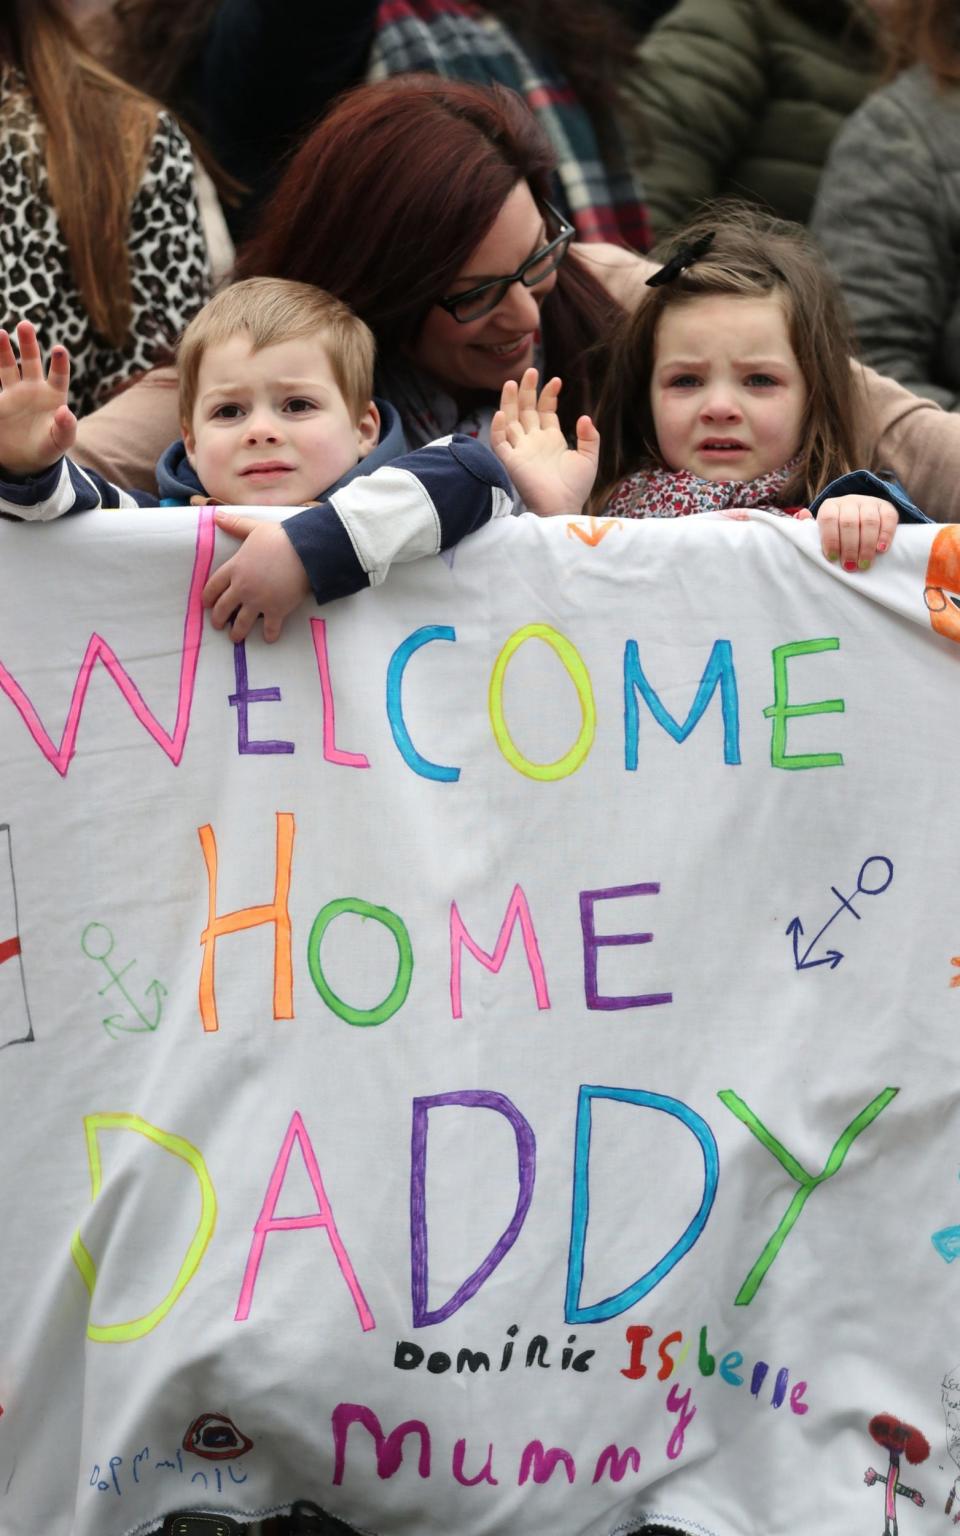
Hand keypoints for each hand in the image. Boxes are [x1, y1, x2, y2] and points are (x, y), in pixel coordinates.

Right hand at [0, 320, 75, 476]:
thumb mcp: (60, 442)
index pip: (58, 375)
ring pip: (8, 366)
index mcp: (53, 396)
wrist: (25, 460)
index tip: (59, 349)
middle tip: (25, 325)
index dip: (59, 362)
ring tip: (0, 333)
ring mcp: (14, 393)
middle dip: (28, 343)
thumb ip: (65, 428)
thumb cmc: (48, 448)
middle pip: (31, 361)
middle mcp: (33, 388)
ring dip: (3, 350)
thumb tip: (65, 411)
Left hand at [202, 513, 310, 642]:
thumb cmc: (279, 537)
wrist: (304, 551)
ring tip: (235, 638)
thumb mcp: (254, 529)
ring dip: (237, 633)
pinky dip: (269, 635)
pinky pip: (270, 628)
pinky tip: (269, 638)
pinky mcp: (276, 610)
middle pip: (223, 608)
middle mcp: (242, 588)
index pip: (213, 586)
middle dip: (218, 619)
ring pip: (241, 623)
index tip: (207, 604)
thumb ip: (235, 526)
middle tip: (218, 625)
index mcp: (235, 568)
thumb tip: (216, 515)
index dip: (208, 597)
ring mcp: (258, 601)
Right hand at [491, 367, 598, 516]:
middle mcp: (533, 441)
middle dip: (527, 391)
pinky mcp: (511, 462)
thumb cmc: (576, 488)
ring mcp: (521, 450)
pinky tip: (503, 413)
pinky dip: (498, 428)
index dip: (549, 395)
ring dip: (509, 402)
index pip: (545, 410)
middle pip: (525, 410)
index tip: (557, 380)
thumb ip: (589, 437)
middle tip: (530, 371)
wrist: (564, 507)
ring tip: (512, 382)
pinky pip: (499, 443)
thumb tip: (584, 417)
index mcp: (550, 439)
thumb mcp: (589, 458)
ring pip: (510, 421)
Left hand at [796, 495, 897, 569]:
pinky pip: (888, 519)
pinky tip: (881, 550)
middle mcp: (849, 501)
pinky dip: (885, 535)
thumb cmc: (837, 528)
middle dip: (849, 547)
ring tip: (864, 564)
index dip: (830, 539)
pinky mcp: (887, 507)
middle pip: (849, 522)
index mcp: (830, 506)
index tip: (832, 558)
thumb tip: (801, 516)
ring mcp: (869, 503)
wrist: (861, 512)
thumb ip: (811, 527)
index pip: (829, 518)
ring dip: (867, 545)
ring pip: (869, 521)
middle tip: (849, 567)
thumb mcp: (823, 528)